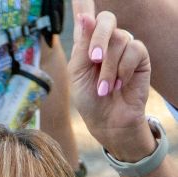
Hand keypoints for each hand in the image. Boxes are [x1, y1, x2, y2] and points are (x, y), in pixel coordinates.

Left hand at [69, 0, 151, 155]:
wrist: (108, 122)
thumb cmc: (90, 100)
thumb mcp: (78, 73)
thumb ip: (82, 45)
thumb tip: (85, 17)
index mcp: (88, 41)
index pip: (88, 15)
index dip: (84, 2)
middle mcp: (107, 40)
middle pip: (106, 20)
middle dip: (99, 38)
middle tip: (94, 60)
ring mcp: (124, 46)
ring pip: (119, 40)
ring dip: (109, 68)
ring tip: (105, 89)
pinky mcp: (140, 57)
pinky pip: (134, 49)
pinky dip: (123, 70)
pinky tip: (119, 85)